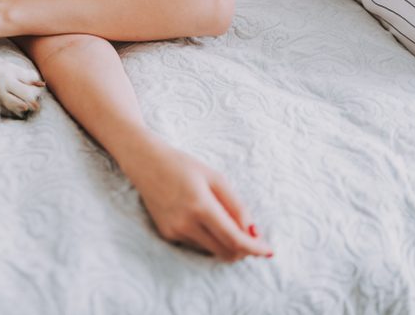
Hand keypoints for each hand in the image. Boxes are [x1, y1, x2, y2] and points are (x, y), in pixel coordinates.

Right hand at [122, 136, 273, 261]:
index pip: (235, 239)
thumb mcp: (215, 178)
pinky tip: (203, 219)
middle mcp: (185, 223)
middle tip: (252, 237)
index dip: (255, 248)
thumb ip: (236, 206)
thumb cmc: (183, 165)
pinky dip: (209, 239)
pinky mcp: (167, 234)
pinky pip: (197, 245)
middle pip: (225, 251)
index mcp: (200, 206)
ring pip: (212, 250)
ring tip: (225, 222)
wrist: (145, 162)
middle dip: (243, 249)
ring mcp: (174, 231)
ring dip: (226, 243)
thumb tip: (253, 232)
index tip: (269, 250)